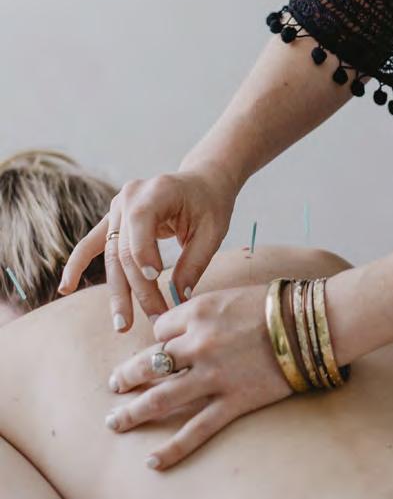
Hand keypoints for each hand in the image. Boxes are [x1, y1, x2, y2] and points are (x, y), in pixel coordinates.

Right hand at [58, 163, 236, 329]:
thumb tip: (178, 299)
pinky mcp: (114, 221)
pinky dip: (77, 265)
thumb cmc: (210, 203)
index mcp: (155, 191)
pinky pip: (92, 244)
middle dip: (139, 288)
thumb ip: (194, 262)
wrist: (203, 181)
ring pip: (112, 257)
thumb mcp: (212, 230)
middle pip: (125, 250)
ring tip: (122, 324)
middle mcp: (129, 197)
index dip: (145, 257)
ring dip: (118, 292)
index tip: (159, 282)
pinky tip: (65, 288)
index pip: (139, 226)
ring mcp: (117, 208)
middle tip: (155, 319)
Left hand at [104, 283, 291, 469]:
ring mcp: (214, 375)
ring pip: (160, 399)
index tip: (162, 345)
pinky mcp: (232, 401)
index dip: (159, 338)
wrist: (309, 323)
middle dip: (126, 377)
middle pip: (148, 363)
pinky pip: (195, 430)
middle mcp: (199, 343)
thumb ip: (202, 312)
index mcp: (199, 312)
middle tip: (114, 385)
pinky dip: (172, 449)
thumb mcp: (230, 296)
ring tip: (114, 422)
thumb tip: (179, 328)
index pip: (160, 330)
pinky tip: (153, 461)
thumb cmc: (273, 304)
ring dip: (132, 412)